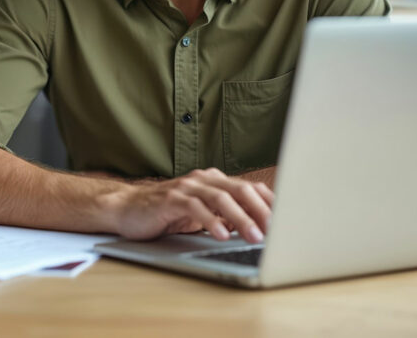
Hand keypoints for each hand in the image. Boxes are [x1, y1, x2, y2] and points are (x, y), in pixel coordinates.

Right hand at [108, 168, 272, 243]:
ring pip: (220, 198)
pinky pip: (195, 208)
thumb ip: (226, 216)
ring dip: (241, 218)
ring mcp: (186, 187)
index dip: (270, 203)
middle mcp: (203, 179)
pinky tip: (221, 235)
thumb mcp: (202, 214)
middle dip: (261, 211)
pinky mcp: (170, 199)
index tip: (288, 221)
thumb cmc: (167, 214)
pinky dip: (210, 221)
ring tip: (254, 236)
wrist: (127, 209)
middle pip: (240, 190)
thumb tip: (258, 229)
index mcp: (214, 181)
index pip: (250, 188)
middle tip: (277, 231)